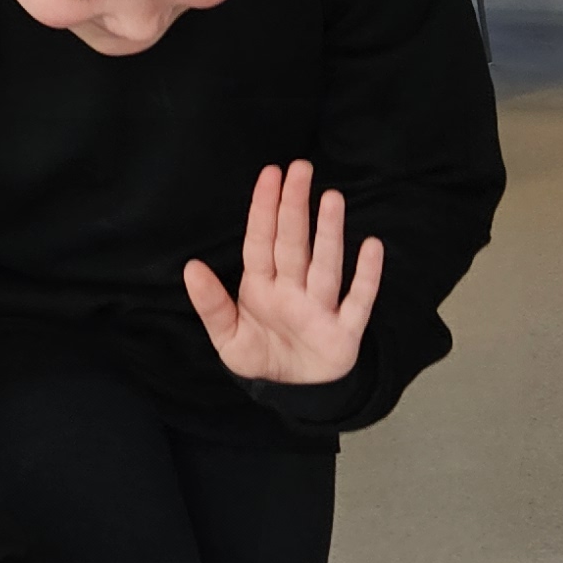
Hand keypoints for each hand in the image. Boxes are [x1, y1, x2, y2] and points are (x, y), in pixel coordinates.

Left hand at [184, 160, 382, 386]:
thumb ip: (211, 304)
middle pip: (294, 244)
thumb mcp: (227, 338)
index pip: (262, 241)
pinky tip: (372, 246)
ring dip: (329, 234)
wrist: (294, 394)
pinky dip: (366, 276)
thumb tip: (190, 267)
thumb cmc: (263, 356)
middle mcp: (293, 290)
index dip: (264, 209)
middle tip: (301, 168)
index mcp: (262, 288)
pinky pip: (358, 301)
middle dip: (295, 207)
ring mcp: (321, 308)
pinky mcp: (344, 331)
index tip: (270, 173)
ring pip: (325, 265)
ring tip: (331, 198)